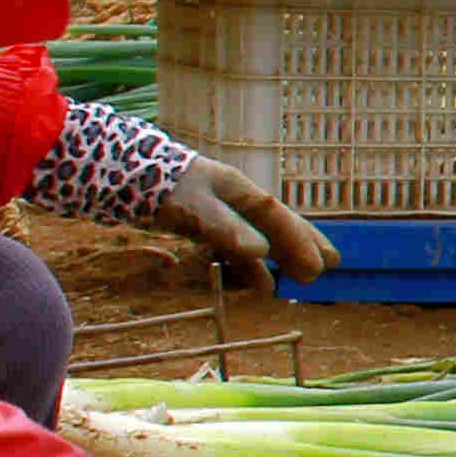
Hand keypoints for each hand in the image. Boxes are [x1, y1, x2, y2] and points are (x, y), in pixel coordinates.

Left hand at [157, 150, 339, 288]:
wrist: (124, 174)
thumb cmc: (162, 187)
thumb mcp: (193, 207)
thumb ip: (226, 227)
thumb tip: (262, 252)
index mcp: (237, 189)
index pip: (276, 216)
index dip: (299, 241)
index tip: (319, 265)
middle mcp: (233, 199)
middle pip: (276, 223)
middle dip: (302, 244)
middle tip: (331, 265)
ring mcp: (219, 213)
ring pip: (259, 236)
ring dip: (280, 257)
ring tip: (302, 279)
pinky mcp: (202, 225)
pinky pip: (236, 247)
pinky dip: (251, 265)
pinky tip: (260, 282)